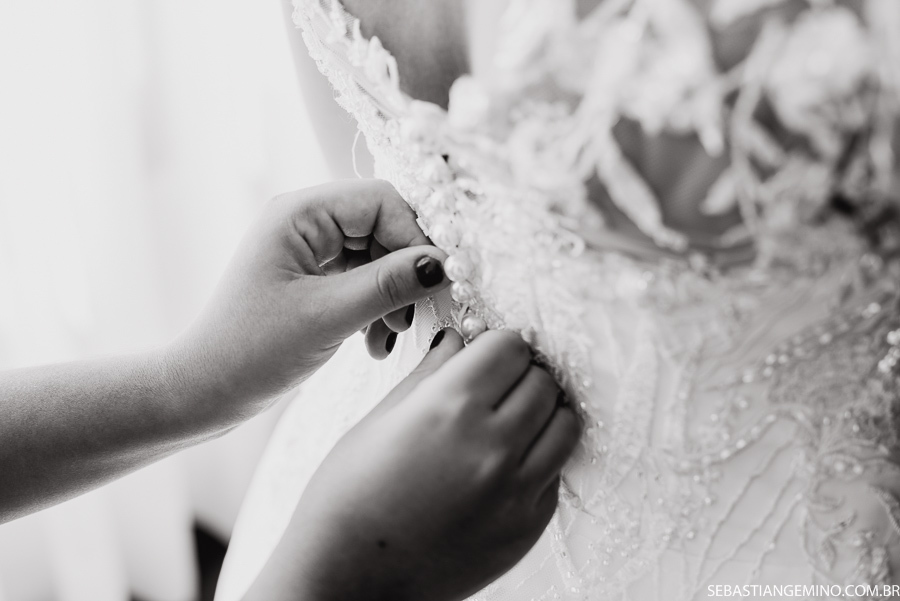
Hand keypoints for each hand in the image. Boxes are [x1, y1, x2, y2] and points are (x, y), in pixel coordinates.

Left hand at [165, 179, 448, 426]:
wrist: (205, 392)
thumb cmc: (251, 350)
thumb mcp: (328, 316)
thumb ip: (389, 285)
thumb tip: (443, 263)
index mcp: (300, 213)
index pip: (382, 201)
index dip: (416, 238)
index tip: (438, 283)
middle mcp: (306, 222)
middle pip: (384, 228)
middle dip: (405, 274)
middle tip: (413, 319)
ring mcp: (310, 251)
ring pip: (379, 258)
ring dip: (393, 298)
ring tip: (388, 338)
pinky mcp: (314, 279)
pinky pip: (363, 281)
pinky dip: (377, 310)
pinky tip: (375, 344)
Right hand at [244, 330, 581, 600]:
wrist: (349, 579)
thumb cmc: (348, 498)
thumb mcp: (379, 420)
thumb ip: (430, 373)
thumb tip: (460, 339)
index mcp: (448, 408)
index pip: (509, 346)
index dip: (497, 344)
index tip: (486, 354)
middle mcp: (491, 447)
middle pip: (542, 380)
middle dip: (521, 374)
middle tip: (497, 385)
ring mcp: (515, 491)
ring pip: (565, 423)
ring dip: (543, 412)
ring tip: (513, 420)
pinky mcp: (527, 527)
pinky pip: (556, 471)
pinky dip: (540, 457)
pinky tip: (505, 463)